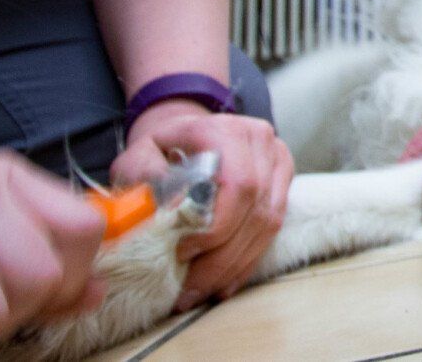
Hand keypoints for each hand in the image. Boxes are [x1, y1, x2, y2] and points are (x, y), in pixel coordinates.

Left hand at [110, 101, 290, 311]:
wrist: (185, 133)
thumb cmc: (159, 149)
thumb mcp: (138, 156)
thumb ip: (145, 178)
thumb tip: (171, 212)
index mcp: (223, 130)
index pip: (238, 184)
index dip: (218, 226)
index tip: (183, 253)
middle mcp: (257, 139)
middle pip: (255, 208)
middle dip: (222, 257)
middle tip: (190, 289)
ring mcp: (276, 156)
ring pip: (268, 221)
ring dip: (235, 264)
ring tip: (203, 291)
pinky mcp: (283, 176)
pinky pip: (274, 225)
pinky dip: (249, 259)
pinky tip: (226, 282)